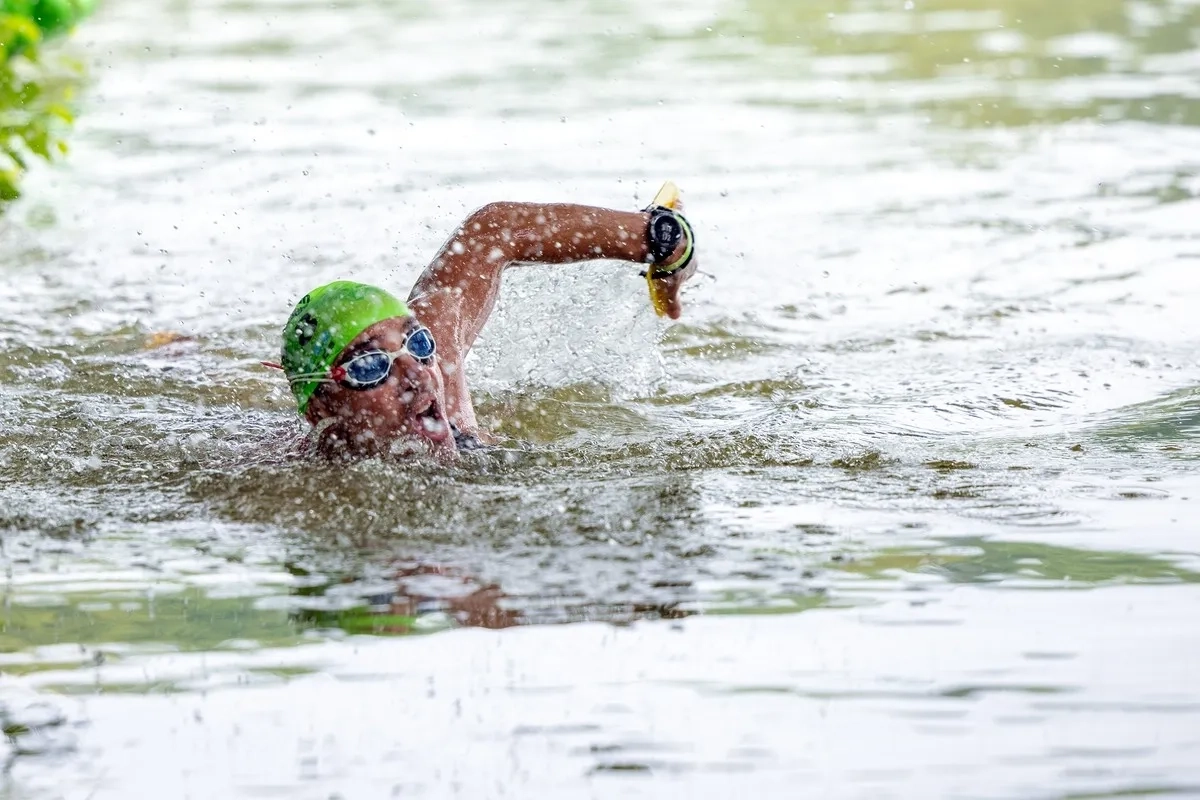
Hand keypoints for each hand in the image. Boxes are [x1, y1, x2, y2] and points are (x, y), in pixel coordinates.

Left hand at [645, 199, 696, 319]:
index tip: (663, 276)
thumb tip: (674, 318)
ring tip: (658, 239)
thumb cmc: (668, 268)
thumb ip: (672, 303)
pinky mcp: (679, 218)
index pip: (685, 271)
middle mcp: (692, 247)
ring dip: (673, 235)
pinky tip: (676, 199)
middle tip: (658, 259)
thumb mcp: (668, 289)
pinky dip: (679, 206)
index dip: (674, 275)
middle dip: (673, 256)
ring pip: (679, 234)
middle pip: (682, 253)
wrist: (666, 244)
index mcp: (692, 264)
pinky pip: (679, 210)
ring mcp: (686, 233)